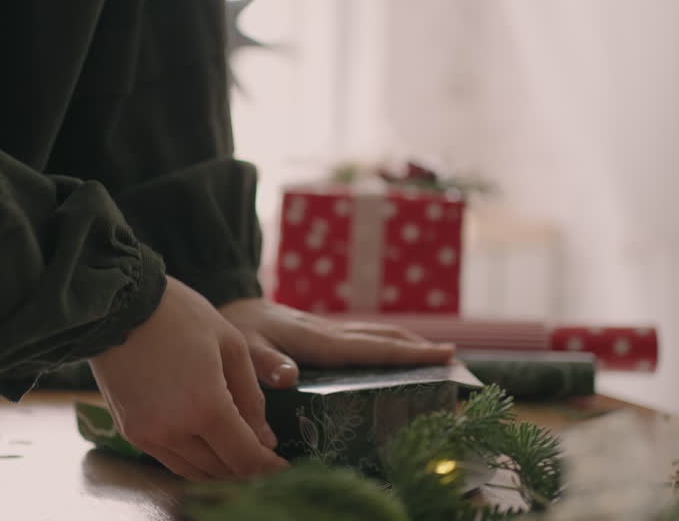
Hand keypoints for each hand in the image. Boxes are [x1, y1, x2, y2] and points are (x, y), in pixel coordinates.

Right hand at [88, 278, 287, 479]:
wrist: (118, 305)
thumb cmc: (179, 315)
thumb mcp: (231, 344)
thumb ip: (251, 396)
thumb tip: (265, 439)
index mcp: (206, 407)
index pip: (245, 458)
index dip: (268, 468)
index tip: (283, 466)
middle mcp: (175, 431)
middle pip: (221, 470)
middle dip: (247, 468)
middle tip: (263, 457)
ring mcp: (148, 435)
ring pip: (194, 472)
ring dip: (219, 468)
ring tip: (236, 452)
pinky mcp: (130, 431)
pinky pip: (169, 459)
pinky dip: (192, 459)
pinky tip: (205, 442)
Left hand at [217, 298, 456, 388]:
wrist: (225, 301)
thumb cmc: (233, 329)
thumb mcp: (243, 346)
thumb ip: (264, 362)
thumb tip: (288, 377)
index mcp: (317, 339)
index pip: (371, 349)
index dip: (408, 354)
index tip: (443, 356)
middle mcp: (328, 333)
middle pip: (382, 338)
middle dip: (418, 348)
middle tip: (453, 361)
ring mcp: (326, 332)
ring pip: (375, 336)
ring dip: (406, 344)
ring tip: (436, 357)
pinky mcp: (319, 335)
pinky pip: (361, 341)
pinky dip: (385, 346)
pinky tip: (391, 356)